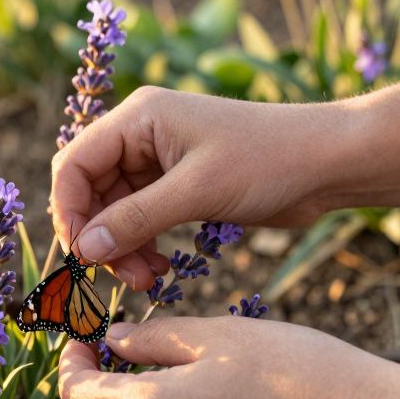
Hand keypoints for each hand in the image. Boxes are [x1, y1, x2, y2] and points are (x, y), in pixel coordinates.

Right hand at [50, 87, 346, 287]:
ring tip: (147, 280)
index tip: (81, 255)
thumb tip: (84, 249)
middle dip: (100, 237)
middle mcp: (141, 135)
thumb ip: (136, 219)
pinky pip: (141, 219)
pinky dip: (143, 246)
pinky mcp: (178, 184)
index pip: (74, 165)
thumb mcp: (198, 191)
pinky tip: (160, 269)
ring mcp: (158, 160)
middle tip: (121, 276)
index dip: (69, 211)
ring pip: (115, 211)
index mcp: (138, 118)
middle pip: (90, 192)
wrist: (330, 162)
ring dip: (123, 248)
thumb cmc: (269, 160)